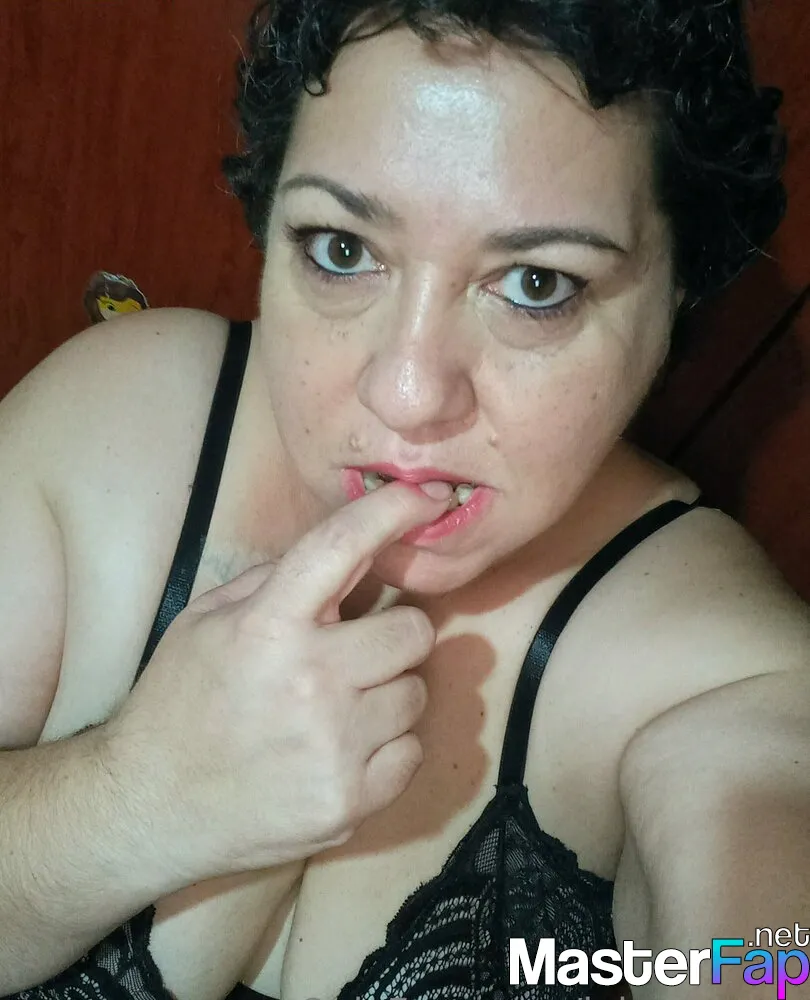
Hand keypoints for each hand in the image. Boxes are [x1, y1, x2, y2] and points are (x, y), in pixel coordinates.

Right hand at [101, 483, 451, 883]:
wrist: (149, 808)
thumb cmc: (178, 703)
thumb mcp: (204, 621)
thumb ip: (275, 581)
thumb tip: (349, 555)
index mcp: (267, 627)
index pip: (342, 547)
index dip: (392, 510)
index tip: (426, 497)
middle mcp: (310, 682)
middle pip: (413, 632)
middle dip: (392, 635)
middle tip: (358, 651)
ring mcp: (335, 747)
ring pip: (415, 694)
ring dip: (386, 694)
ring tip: (339, 710)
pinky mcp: (351, 803)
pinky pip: (410, 752)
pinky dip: (385, 749)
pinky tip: (341, 752)